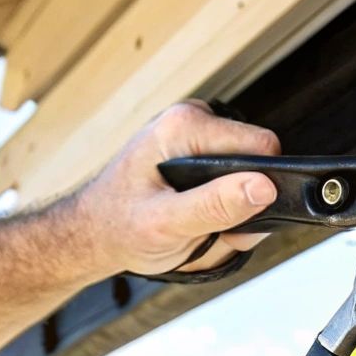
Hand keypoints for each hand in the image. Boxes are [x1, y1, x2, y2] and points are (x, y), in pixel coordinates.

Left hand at [67, 100, 281, 276]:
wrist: (93, 233)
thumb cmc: (117, 226)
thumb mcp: (165, 225)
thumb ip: (214, 206)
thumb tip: (261, 187)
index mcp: (185, 126)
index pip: (261, 146)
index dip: (261, 188)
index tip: (235, 220)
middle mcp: (192, 122)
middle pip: (258, 164)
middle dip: (243, 207)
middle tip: (208, 232)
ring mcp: (196, 137)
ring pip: (248, 179)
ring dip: (232, 215)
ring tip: (197, 229)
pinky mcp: (199, 154)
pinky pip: (234, 185)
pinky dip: (223, 212)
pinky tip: (197, 222)